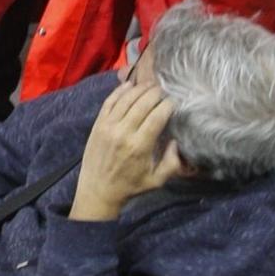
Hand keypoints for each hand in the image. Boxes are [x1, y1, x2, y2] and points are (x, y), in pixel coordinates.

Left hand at [70, 81, 181, 220]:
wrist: (98, 190)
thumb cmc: (130, 186)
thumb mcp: (156, 181)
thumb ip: (172, 163)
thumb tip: (177, 142)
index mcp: (139, 146)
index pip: (157, 116)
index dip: (168, 105)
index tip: (174, 102)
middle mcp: (123, 133)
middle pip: (142, 103)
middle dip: (156, 93)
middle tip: (164, 90)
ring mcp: (108, 126)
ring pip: (126, 99)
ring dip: (140, 89)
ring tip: (151, 85)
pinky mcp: (98, 124)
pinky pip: (109, 102)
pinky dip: (119, 91)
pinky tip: (130, 85)